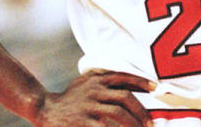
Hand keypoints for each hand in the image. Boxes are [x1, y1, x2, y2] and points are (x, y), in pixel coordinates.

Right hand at [35, 69, 155, 126]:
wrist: (44, 108)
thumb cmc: (70, 96)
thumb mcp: (86, 82)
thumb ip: (106, 81)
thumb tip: (134, 85)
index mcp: (97, 80)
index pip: (124, 78)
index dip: (141, 82)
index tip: (156, 88)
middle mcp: (94, 91)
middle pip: (124, 99)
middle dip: (140, 112)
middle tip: (149, 123)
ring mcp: (87, 107)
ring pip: (117, 114)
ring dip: (133, 124)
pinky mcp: (81, 122)